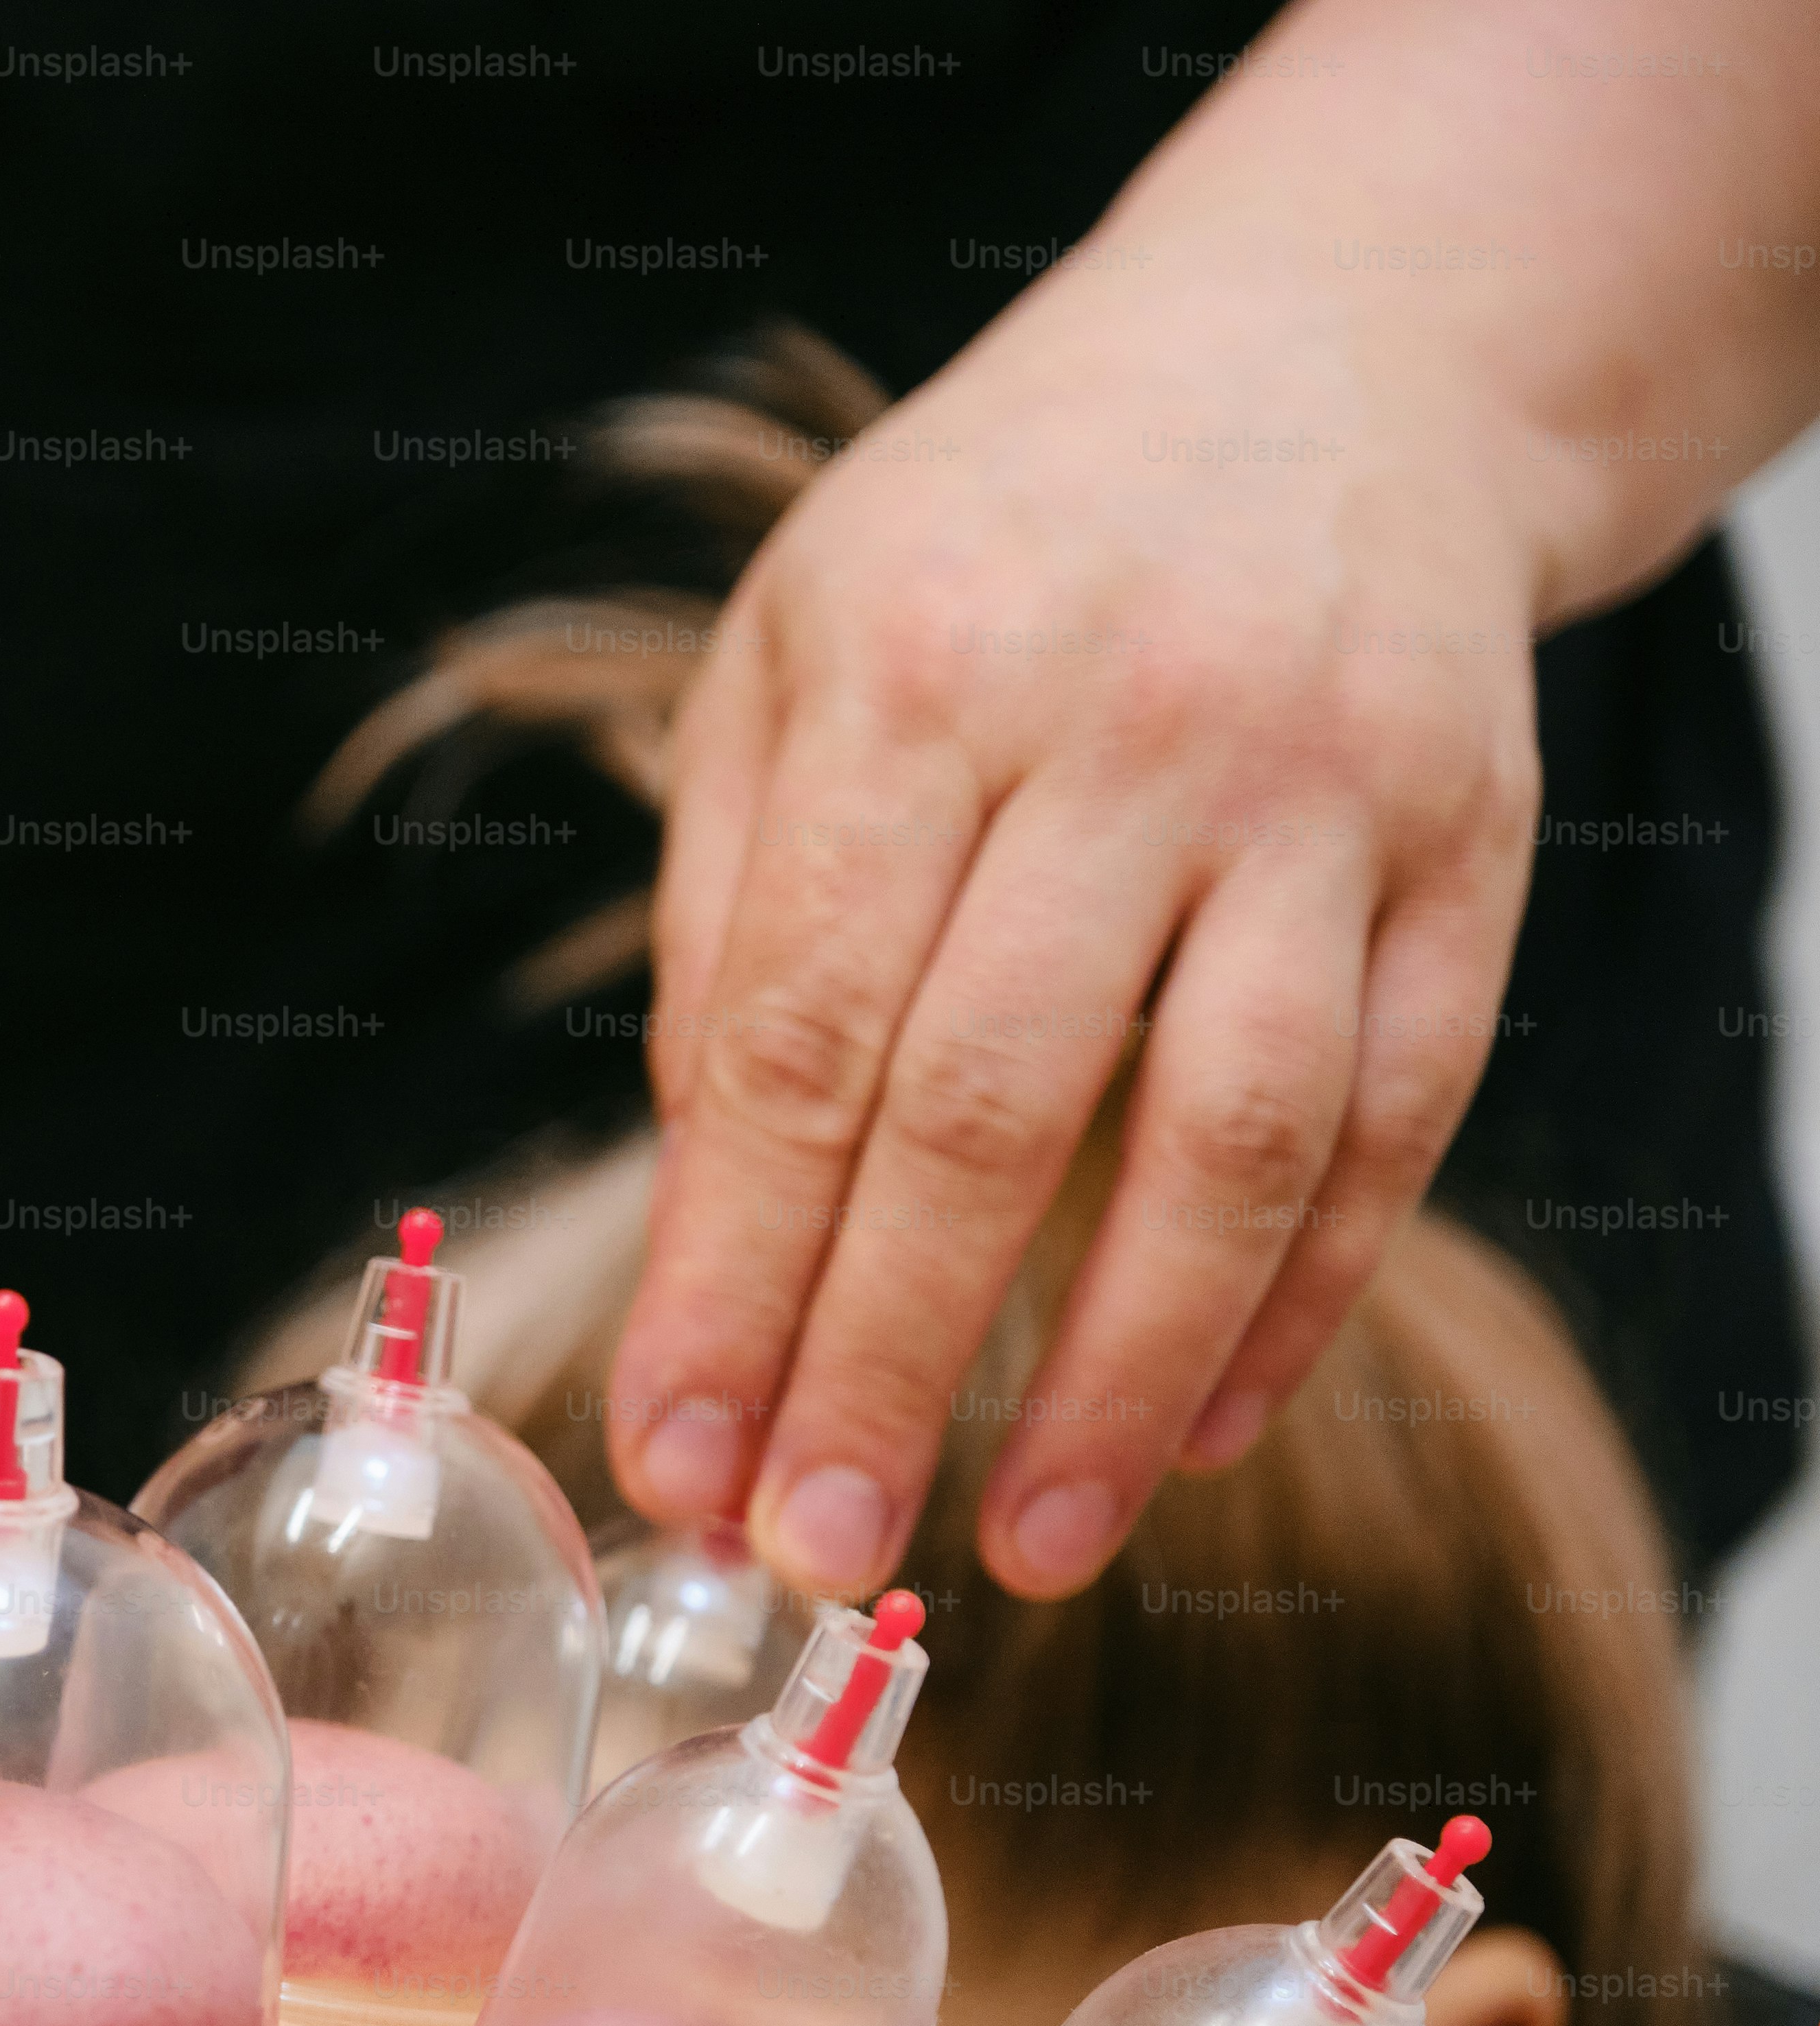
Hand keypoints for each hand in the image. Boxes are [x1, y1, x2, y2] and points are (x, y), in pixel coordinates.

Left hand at [605, 254, 1543, 1599]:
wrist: (1317, 353)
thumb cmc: (991, 539)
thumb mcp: (788, 653)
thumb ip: (733, 920)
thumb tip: (707, 1208)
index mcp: (909, 674)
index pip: (794, 1041)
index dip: (730, 1276)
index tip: (672, 1455)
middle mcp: (1125, 729)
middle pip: (991, 1113)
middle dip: (885, 1363)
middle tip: (812, 1552)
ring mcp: (1326, 792)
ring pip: (1228, 1143)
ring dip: (1118, 1376)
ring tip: (1031, 1548)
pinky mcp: (1474, 850)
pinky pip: (1395, 1118)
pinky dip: (1299, 1300)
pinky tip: (1197, 1428)